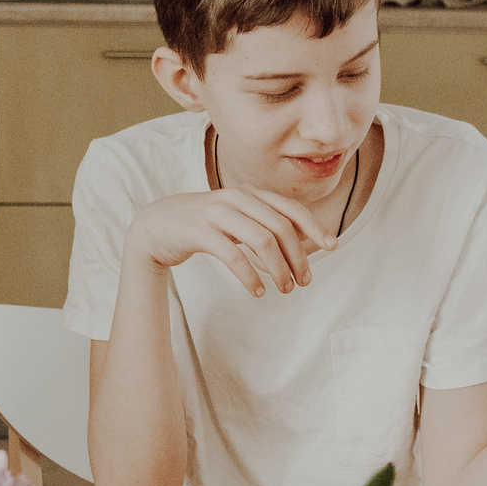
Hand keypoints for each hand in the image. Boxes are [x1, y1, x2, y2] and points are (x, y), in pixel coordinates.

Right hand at [124, 187, 334, 296]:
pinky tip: (257, 291)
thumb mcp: (236, 220)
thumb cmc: (202, 227)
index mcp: (248, 194)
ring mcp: (216, 212)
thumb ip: (265, 224)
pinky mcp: (199, 231)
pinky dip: (249, 275)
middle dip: (298, 256)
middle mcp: (235, 198)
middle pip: (280, 227)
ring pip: (261, 240)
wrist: (154, 227)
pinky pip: (232, 254)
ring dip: (278, 269)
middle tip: (303, 282)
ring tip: (284, 289)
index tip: (332, 246)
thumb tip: (304, 239)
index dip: (314, 226)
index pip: (290, 208)